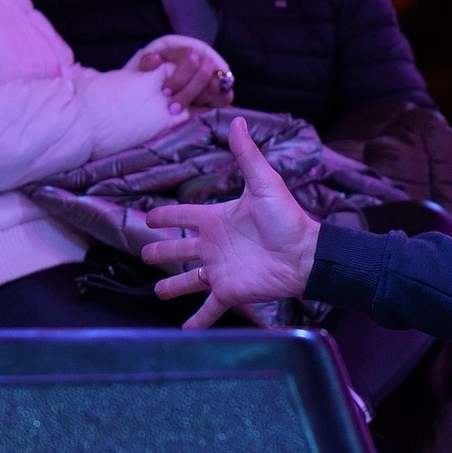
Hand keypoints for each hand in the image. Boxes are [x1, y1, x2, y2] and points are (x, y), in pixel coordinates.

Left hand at [126, 34, 235, 113]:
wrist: (150, 86)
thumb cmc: (148, 72)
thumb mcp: (143, 62)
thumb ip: (146, 60)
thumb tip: (153, 61)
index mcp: (184, 47)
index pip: (191, 58)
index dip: (179, 77)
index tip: (165, 92)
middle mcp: (202, 56)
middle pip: (205, 72)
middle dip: (189, 92)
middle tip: (173, 107)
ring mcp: (213, 72)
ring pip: (217, 84)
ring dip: (200, 99)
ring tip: (184, 109)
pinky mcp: (220, 88)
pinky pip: (227, 95)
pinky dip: (216, 103)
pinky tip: (199, 107)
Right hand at [141, 117, 318, 327]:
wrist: (307, 255)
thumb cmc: (288, 218)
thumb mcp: (263, 183)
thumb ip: (246, 154)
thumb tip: (237, 119)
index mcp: (217, 219)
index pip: (183, 216)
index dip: (166, 216)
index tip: (149, 216)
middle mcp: (214, 246)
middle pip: (179, 249)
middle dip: (160, 252)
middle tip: (143, 254)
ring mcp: (220, 270)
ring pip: (188, 280)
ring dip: (173, 286)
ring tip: (157, 291)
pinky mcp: (229, 291)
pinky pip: (208, 309)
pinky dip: (196, 322)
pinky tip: (184, 333)